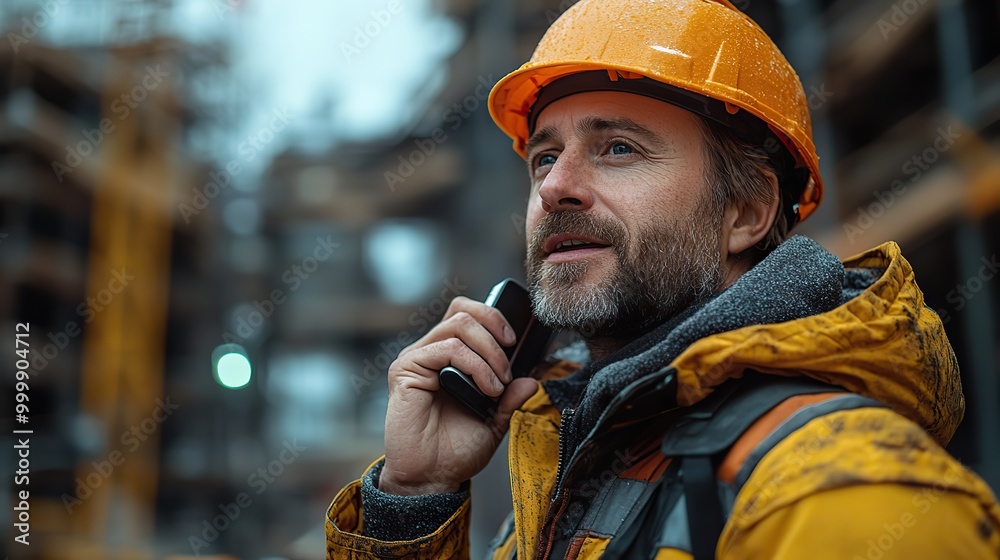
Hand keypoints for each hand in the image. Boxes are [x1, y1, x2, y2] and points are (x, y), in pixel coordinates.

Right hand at [379, 296, 538, 494]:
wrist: (431, 478)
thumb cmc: (455, 450)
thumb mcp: (494, 422)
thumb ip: (510, 399)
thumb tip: (531, 380)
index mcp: (447, 357)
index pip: (466, 313)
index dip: (492, 317)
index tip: (514, 341)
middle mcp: (429, 352)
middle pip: (462, 311)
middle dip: (494, 328)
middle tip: (508, 365)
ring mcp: (416, 359)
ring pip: (458, 325)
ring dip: (489, 352)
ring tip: (498, 384)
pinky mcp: (405, 370)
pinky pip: (446, 348)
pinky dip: (474, 365)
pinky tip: (485, 389)